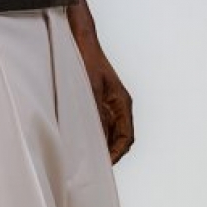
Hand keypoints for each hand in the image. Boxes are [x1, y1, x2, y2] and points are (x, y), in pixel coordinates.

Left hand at [72, 30, 133, 163]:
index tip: (104, 163)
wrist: (80, 40)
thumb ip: (95, 113)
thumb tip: (96, 137)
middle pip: (119, 138)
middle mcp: (118, 106)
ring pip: (108, 132)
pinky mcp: (96, 102)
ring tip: (86, 157)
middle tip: (92, 166)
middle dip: (109, 153)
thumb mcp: (90, 89)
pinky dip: (92, 134)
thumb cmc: (87, 60)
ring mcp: (108, 105)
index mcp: (122, 104)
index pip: (126, 137)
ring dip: (100, 145)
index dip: (117, 153)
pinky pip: (98, 123)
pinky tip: (80, 140)